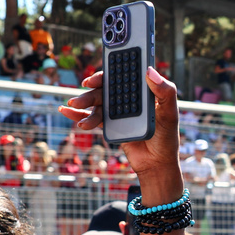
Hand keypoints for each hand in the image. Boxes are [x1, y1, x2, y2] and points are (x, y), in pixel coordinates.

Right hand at [59, 67, 180, 180]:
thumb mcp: (170, 114)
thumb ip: (165, 92)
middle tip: (85, 87)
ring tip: (75, 106)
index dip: (111, 70)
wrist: (156, 164)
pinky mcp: (110, 125)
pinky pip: (91, 117)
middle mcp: (127, 98)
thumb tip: (150, 70)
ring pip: (96, 102)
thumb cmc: (167, 137)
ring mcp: (117, 112)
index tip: (102, 72)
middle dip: (93, 86)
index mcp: (141, 92)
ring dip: (84, 102)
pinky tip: (65, 111)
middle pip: (106, 87)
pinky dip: (77, 114)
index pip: (124, 75)